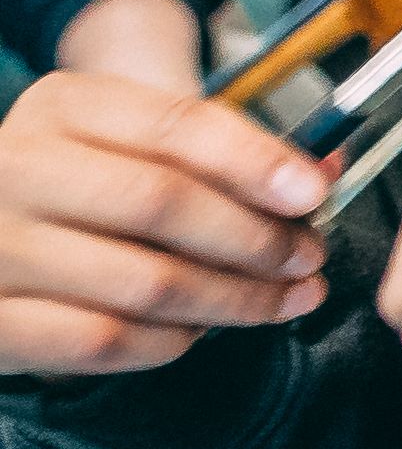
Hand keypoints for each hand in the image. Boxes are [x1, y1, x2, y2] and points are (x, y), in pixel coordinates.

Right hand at [0, 70, 327, 375]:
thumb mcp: (135, 143)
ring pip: (143, 282)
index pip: (174, 124)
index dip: (254, 161)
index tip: (313, 193)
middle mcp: (15, 168)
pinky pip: (103, 340)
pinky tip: (202, 330)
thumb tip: (323, 171)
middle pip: (161, 204)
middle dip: (255, 238)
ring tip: (283, 300)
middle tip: (308, 258)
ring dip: (233, 298)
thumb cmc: (83, 185)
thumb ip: (223, 150)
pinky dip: (170, 341)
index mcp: (63, 107)